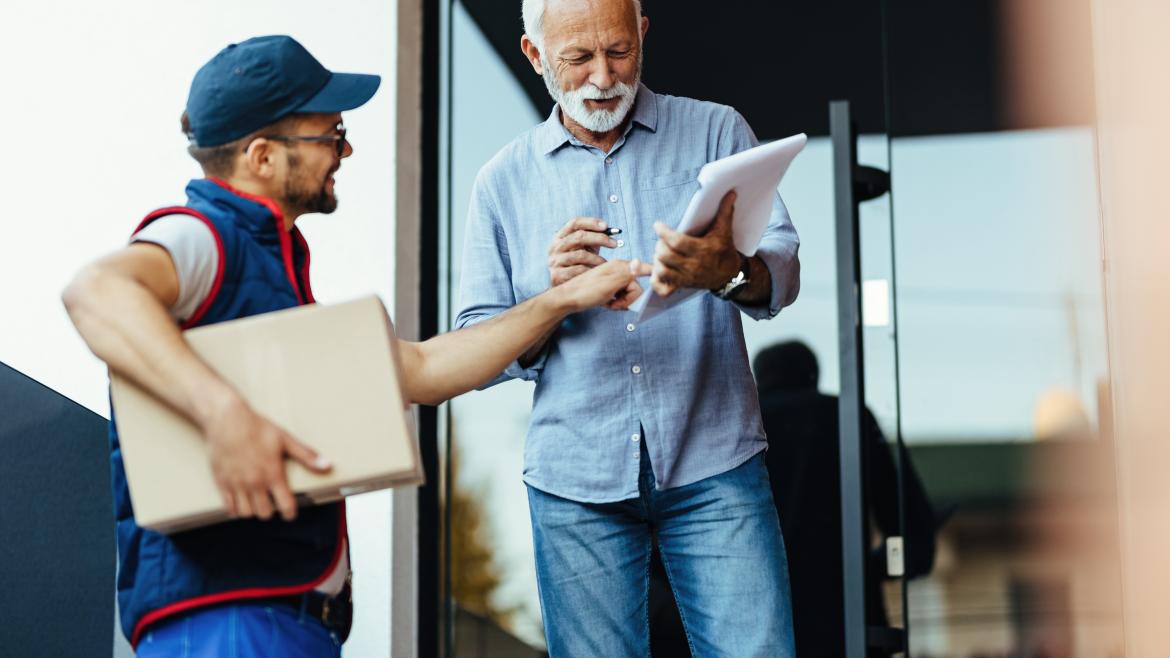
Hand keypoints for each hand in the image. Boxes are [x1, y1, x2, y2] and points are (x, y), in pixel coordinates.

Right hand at [202, 395, 332, 521]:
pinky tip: (240, 501)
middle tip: (272, 503)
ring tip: (257, 502)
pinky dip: (235, 509)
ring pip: (246, 513)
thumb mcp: (285, 439)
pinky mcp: (222, 482)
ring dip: (253, 511)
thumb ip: (306, 455)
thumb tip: (327, 465)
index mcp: (272, 474)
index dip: (290, 513)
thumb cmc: (257, 428)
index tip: (291, 513)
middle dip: (271, 511)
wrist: (227, 420)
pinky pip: (229, 507)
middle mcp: (255, 482)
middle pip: (264, 513)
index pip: (285, 505)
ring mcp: (237, 484)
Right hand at [548, 217, 616, 285]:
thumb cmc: (578, 264)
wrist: (564, 288)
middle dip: (600, 238)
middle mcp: (555, 247)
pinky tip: (597, 273)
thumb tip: (613, 232)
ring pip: (580, 255)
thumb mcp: (584, 249)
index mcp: (561, 236)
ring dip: (597, 258)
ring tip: (606, 263)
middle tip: (615, 244)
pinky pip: (579, 271)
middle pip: (579, 237)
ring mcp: (555, 261)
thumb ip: (594, 239)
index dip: (591, 222)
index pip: (575, 223)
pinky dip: (591, 271)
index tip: (606, 226)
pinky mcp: (557, 275)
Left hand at [556, 259, 651, 311]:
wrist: (568, 299)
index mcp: (620, 266)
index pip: (644, 270)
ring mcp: (613, 279)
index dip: (650, 277)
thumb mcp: (609, 284)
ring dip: (622, 302)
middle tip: (616, 303)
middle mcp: (618, 270)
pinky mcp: (608, 287)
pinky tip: (607, 303)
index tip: (653, 287)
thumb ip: (627, 274)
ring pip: (629, 292)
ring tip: (610, 303)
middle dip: (629, 299)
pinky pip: (620, 296)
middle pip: (636, 286)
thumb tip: (640, 262)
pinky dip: (616, 302)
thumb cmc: (585, 292)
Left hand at [651, 190, 740, 296]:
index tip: (658, 225)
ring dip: (657, 260)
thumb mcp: (725, 231)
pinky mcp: (682, 285)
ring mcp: (686, 277)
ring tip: (661, 252)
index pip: (677, 242)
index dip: (664, 233)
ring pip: (662, 271)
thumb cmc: (724, 249)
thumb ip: (725, 211)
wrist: (729, 274)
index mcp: (702, 250)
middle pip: (665, 256)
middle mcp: (693, 266)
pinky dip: (656, 280)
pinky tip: (658, 269)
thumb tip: (730, 193)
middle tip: (662, 240)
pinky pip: (662, 288)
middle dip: (660, 245)